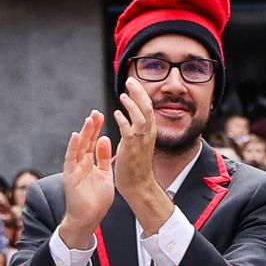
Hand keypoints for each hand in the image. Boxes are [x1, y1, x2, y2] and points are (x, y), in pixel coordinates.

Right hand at [58, 111, 113, 245]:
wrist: (89, 218)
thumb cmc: (96, 199)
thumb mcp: (105, 174)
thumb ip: (104, 158)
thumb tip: (105, 138)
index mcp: (90, 163)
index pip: (93, 142)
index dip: (97, 129)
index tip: (102, 115)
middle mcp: (81, 163)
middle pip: (86, 141)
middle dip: (91, 127)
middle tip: (96, 112)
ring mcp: (74, 168)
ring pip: (79, 147)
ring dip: (83, 133)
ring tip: (89, 119)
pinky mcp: (70, 176)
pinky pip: (71, 159)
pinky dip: (73, 147)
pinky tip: (76, 136)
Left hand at [110, 81, 169, 226]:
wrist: (139, 185)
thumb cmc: (136, 165)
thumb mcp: (140, 143)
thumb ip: (138, 129)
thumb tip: (133, 118)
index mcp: (150, 132)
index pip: (148, 108)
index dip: (142, 94)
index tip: (134, 83)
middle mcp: (148, 134)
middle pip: (147, 108)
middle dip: (139, 93)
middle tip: (130, 80)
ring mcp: (141, 141)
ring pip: (141, 117)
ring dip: (132, 104)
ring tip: (123, 94)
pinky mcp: (132, 149)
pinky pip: (129, 131)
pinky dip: (123, 121)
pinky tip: (116, 113)